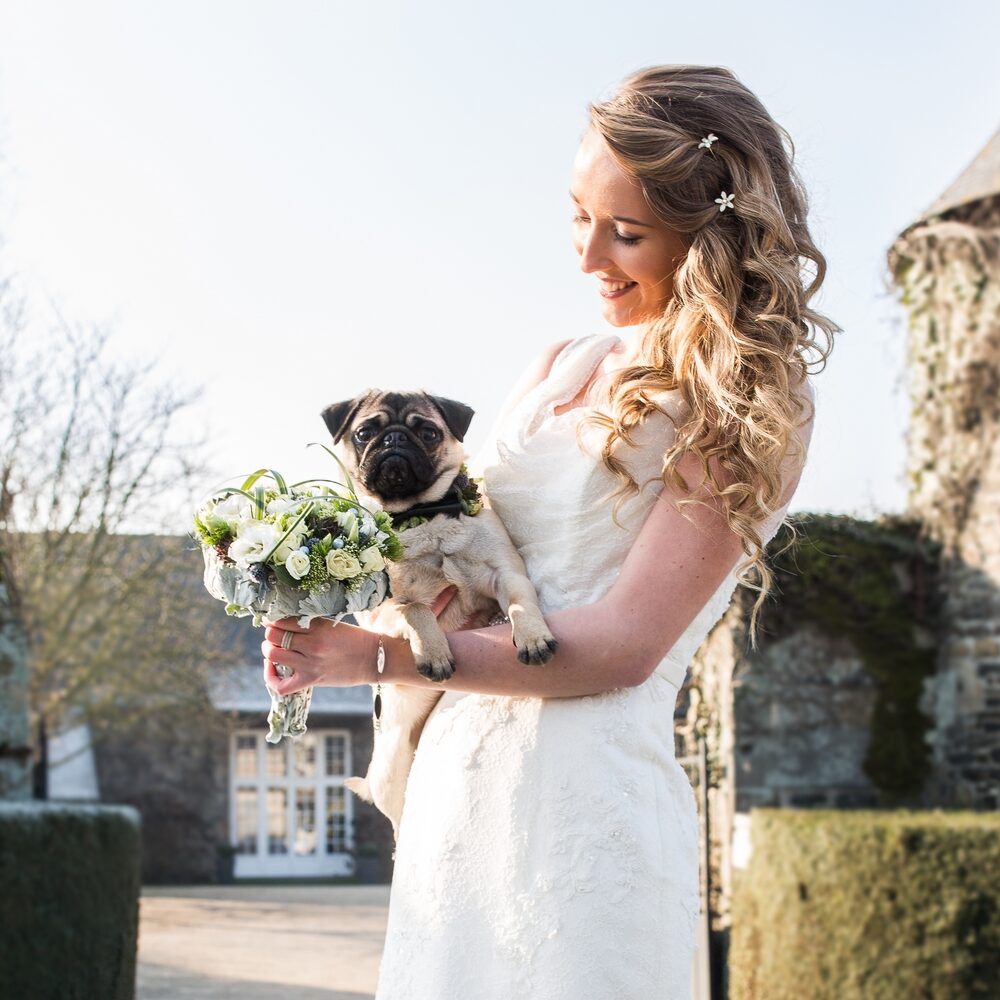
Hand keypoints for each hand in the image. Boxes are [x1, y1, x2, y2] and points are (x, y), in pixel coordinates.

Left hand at [262, 619, 379, 695]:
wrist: (374, 659)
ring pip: (273, 655)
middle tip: (275, 632)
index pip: (283, 620)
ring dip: (269, 649)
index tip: (274, 619)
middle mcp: (312, 645)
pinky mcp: (311, 680)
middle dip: (270, 633)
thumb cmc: (355, 639)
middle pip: (274, 636)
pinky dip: (271, 677)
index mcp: (318, 627)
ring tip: (274, 647)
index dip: (274, 619)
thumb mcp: (333, 624)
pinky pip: (282, 685)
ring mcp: (311, 664)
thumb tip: (285, 621)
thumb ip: (311, 623)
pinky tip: (273, 667)